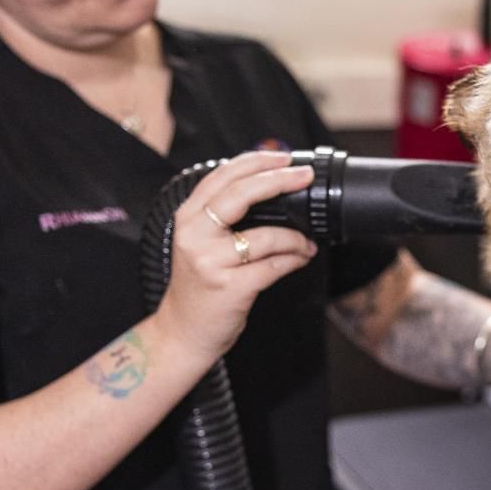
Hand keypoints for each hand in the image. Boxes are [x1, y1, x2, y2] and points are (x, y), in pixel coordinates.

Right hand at [154, 151, 316, 360]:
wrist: (183, 332)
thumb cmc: (200, 285)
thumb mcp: (201, 243)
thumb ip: (224, 216)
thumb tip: (270, 188)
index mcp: (188, 218)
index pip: (222, 176)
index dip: (255, 162)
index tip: (284, 158)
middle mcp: (195, 235)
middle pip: (240, 194)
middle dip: (279, 180)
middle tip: (305, 177)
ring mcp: (210, 262)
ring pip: (266, 235)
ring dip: (296, 237)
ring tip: (307, 242)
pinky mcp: (229, 288)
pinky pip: (274, 266)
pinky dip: (294, 259)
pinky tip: (301, 258)